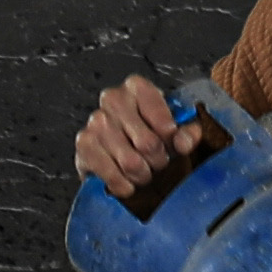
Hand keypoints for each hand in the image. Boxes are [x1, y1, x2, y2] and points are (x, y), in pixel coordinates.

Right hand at [75, 72, 202, 200]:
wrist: (118, 153)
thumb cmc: (147, 135)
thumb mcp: (174, 131)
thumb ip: (186, 133)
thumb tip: (183, 141)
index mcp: (136, 87)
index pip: (158, 109)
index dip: (169, 133)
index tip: (172, 143)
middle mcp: (113, 99)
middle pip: (147, 142)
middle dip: (157, 160)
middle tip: (158, 162)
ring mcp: (95, 122)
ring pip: (130, 161)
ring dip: (141, 174)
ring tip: (143, 172)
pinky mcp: (84, 145)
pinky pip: (110, 173)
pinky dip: (122, 184)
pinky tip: (127, 183)